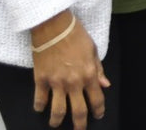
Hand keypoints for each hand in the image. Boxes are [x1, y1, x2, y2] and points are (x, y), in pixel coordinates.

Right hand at [30, 11, 109, 129]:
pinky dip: (39, 106)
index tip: (98, 115)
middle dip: (80, 124)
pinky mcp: (41, 79)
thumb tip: (105, 84)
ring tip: (56, 124)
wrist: (53, 25)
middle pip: (78, 111)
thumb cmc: (75, 34)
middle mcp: (73, 82)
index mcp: (89, 74)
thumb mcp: (93, 49)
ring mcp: (56, 83)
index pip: (97, 99)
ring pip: (58, 111)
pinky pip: (40, 99)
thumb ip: (98, 69)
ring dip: (57, 121)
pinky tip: (40, 109)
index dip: (98, 110)